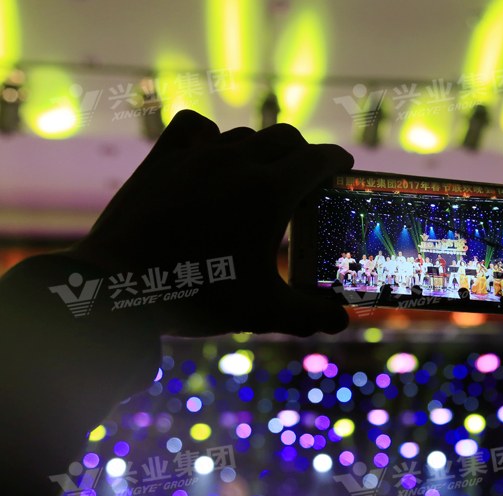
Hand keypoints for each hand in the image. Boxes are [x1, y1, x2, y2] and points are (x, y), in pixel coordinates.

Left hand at [66, 110, 352, 337]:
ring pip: (244, 134)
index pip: (318, 159)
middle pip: (286, 137)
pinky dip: (211, 133)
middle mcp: (238, 162)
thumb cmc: (198, 297)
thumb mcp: (263, 311)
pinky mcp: (163, 159)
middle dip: (303, 152)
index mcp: (271, 192)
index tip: (343, 167)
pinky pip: (194, 126)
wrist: (118, 288)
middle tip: (307, 177)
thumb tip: (341, 321)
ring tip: (262, 174)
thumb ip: (309, 314)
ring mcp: (197, 156)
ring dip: (263, 148)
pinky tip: (212, 150)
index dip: (337, 161)